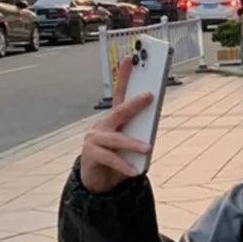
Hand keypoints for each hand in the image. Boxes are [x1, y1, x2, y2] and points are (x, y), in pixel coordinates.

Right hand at [79, 56, 152, 194]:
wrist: (99, 183)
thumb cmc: (117, 161)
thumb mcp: (131, 149)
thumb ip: (139, 140)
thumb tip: (151, 137)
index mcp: (115, 121)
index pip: (120, 95)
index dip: (124, 76)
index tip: (131, 58)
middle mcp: (103, 125)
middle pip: (119, 111)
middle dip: (135, 103)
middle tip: (150, 95)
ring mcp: (94, 138)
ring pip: (116, 138)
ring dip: (132, 144)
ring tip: (147, 149)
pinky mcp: (91, 153)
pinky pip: (110, 159)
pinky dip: (123, 166)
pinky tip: (134, 171)